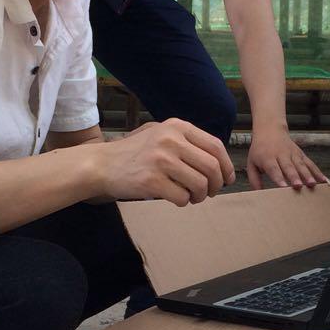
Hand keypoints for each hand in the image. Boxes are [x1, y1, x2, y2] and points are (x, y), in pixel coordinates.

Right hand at [97, 119, 234, 205]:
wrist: (102, 164)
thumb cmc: (134, 153)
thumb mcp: (160, 134)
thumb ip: (186, 142)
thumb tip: (219, 162)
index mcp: (176, 127)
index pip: (215, 146)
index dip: (226, 165)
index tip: (227, 179)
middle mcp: (171, 140)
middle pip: (212, 167)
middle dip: (216, 185)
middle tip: (211, 193)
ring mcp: (161, 160)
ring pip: (200, 184)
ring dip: (200, 196)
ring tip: (192, 197)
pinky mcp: (152, 181)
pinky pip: (182, 198)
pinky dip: (184, 203)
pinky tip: (175, 199)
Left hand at [245, 128, 327, 189]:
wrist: (270, 131)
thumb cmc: (259, 151)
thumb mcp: (252, 163)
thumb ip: (254, 179)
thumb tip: (258, 194)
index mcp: (268, 158)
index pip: (274, 169)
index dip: (278, 177)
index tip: (282, 187)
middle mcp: (281, 155)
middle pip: (289, 167)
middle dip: (294, 177)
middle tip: (298, 186)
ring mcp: (293, 154)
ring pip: (301, 165)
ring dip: (307, 175)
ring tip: (312, 184)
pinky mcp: (301, 155)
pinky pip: (310, 164)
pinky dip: (317, 172)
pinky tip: (324, 180)